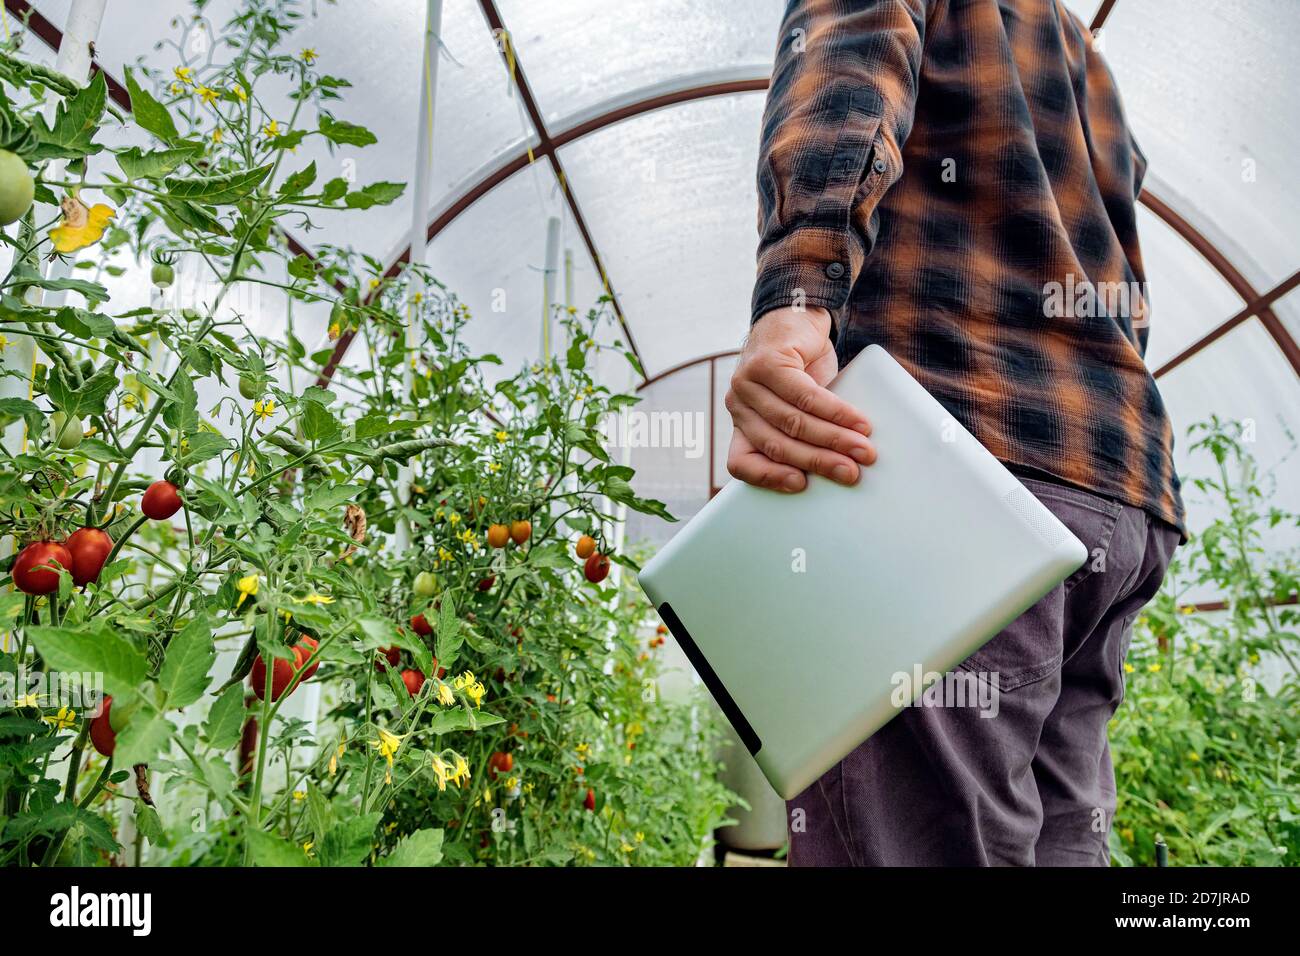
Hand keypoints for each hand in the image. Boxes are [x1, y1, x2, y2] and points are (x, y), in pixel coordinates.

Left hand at [725, 306, 875, 491]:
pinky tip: (857, 421)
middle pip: (777, 444)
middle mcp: (738, 405)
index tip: (801, 486)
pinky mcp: (767, 362)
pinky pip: (805, 396)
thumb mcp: (798, 407)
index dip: (769, 478)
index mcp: (741, 423)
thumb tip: (843, 468)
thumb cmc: (802, 371)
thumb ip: (806, 434)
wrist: (798, 319)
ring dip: (834, 439)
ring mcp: (748, 382)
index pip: (741, 462)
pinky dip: (836, 412)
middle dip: (819, 462)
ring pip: (794, 422)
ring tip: (863, 449)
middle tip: (852, 473)